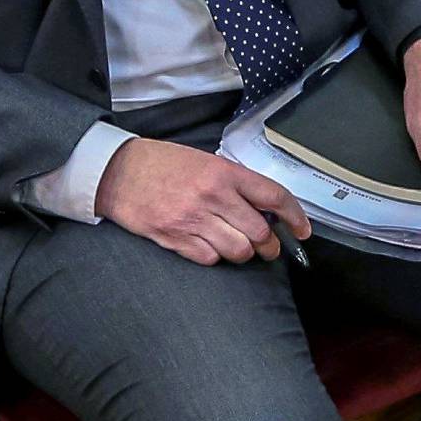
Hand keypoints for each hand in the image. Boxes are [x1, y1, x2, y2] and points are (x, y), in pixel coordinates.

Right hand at [94, 135, 309, 264]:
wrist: (118, 171)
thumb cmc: (163, 164)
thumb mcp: (205, 161)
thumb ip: (234, 183)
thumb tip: (264, 208)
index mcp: (224, 172)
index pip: (273, 196)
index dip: (295, 217)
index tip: (302, 230)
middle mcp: (213, 196)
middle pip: (259, 232)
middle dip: (270, 246)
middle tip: (268, 247)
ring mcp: (193, 219)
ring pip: (237, 250)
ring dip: (244, 254)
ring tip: (240, 248)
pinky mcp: (174, 238)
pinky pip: (209, 259)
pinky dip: (215, 258)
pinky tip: (211, 247)